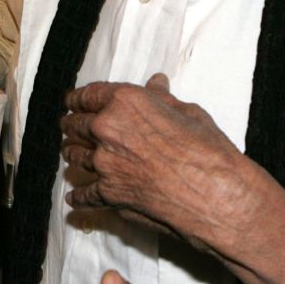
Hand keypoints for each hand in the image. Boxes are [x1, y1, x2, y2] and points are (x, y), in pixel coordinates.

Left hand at [60, 74, 255, 256]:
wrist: (214, 193)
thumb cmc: (207, 150)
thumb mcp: (188, 113)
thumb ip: (161, 100)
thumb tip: (155, 85)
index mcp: (124, 102)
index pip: (88, 95)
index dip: (78, 98)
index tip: (73, 102)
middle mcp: (107, 129)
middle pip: (75, 125)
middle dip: (72, 126)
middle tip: (70, 127)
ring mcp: (104, 163)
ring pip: (74, 157)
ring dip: (73, 155)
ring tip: (73, 156)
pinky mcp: (108, 193)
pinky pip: (84, 195)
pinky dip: (79, 197)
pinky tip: (75, 198)